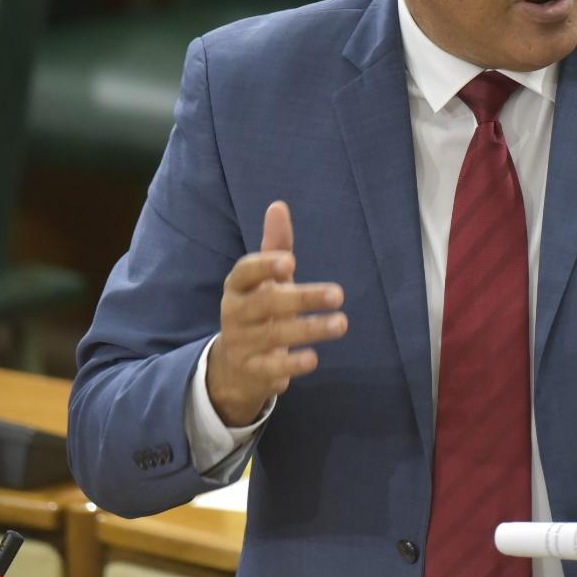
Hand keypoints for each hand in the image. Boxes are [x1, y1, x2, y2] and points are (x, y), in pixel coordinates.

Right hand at [204, 201, 347, 425]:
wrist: (236, 365)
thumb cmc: (259, 311)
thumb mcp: (264, 280)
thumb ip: (274, 247)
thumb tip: (279, 206)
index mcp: (237, 286)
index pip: (245, 271)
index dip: (265, 266)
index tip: (291, 261)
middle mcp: (235, 313)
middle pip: (266, 302)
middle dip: (303, 297)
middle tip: (339, 294)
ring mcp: (242, 343)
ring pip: (274, 335)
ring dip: (309, 328)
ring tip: (341, 323)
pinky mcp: (253, 371)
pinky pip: (272, 368)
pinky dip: (292, 364)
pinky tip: (314, 357)